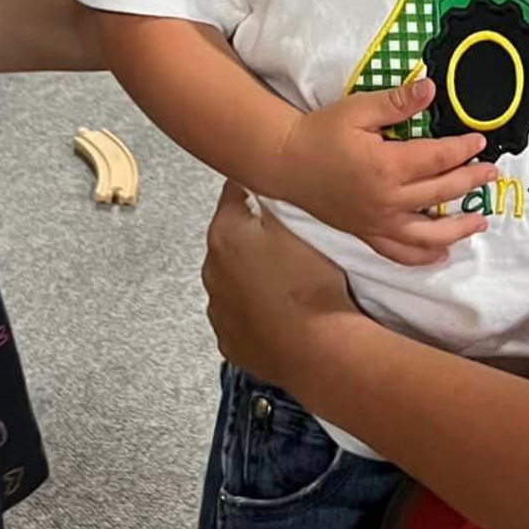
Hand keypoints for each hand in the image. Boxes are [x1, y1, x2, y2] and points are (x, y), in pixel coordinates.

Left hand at [204, 180, 359, 389]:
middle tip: (291, 241)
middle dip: (254, 236)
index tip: (278, 192)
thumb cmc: (309, 282)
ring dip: (254, 275)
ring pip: (234, 279)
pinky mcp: (231, 343)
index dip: (257, 189)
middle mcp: (211, 272)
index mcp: (223, 235)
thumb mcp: (297, 221)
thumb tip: (264, 178)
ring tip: (289, 281)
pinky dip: (256, 311)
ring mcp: (219, 311)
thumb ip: (276, 193)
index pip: (232, 194)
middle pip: (232, 239)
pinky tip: (281, 311)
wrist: (318, 349)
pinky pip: (241, 316)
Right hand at [271, 79, 496, 265]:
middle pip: (441, 192)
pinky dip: (423, 257)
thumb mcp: (358, 109)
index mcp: (388, 166)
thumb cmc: (321, 132)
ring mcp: (378, 222)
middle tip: (492, 173)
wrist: (286, 162)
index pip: (439, 158)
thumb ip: (397, 102)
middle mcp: (387, 200)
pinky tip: (441, 253)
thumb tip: (432, 88)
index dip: (464, 149)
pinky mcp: (367, 234)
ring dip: (458, 228)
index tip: (481, 141)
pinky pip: (400, 253)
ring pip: (428, 234)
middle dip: (471, 181)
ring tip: (480, 220)